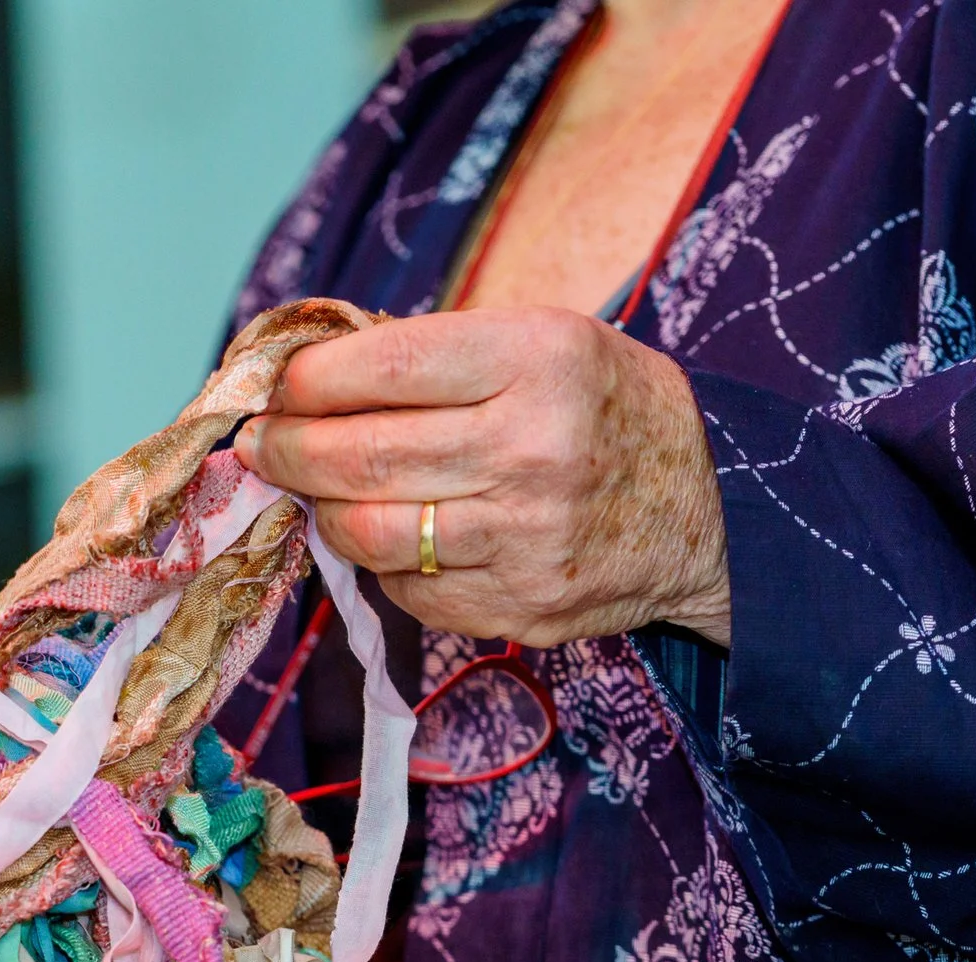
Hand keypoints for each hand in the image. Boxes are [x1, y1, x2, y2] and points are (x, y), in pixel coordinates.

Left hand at [230, 306, 730, 647]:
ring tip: (316, 490)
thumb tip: (304, 375)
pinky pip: (406, 591)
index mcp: (538, 359)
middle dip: (288, 450)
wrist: (713, 511)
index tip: (277, 388)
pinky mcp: (521, 605)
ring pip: (370, 532)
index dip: (306, 380)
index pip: (381, 367)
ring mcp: (527, 538)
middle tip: (262, 445)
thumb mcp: (544, 341)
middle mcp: (533, 448)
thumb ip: (435, 355)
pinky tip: (388, 535)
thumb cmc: (603, 409)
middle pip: (361, 455)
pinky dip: (379, 564)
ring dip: (323, 511)